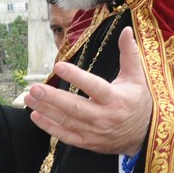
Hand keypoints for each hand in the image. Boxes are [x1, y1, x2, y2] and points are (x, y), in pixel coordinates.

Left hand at [25, 27, 151, 154]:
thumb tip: (125, 30)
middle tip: (35, 87)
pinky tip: (35, 115)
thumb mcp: (137, 78)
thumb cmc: (139, 103)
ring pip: (66, 121)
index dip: (76, 77)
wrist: (144, 137)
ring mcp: (94, 131)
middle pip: (74, 107)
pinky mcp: (87, 142)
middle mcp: (103, 116)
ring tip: (29, 97)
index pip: (94, 87)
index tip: (58, 66)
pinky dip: (49, 127)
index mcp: (115, 98)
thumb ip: (129, 54)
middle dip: (52, 98)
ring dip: (46, 109)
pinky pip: (65, 136)